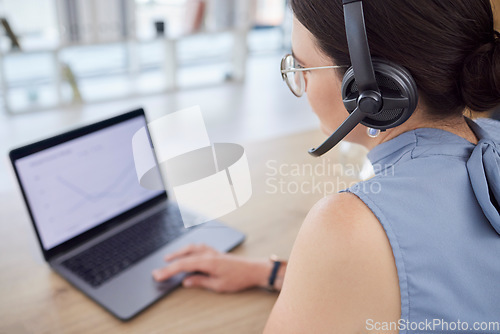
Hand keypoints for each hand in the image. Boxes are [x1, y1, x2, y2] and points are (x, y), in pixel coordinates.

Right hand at [152, 244, 271, 292]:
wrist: (253, 270)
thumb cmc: (238, 278)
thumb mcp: (218, 285)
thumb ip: (200, 281)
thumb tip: (186, 281)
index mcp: (208, 262)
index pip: (183, 265)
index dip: (169, 270)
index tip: (158, 275)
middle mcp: (208, 253)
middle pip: (184, 255)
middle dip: (169, 262)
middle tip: (158, 270)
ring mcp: (212, 251)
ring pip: (190, 248)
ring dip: (178, 252)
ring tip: (168, 259)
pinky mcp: (215, 251)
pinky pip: (198, 247)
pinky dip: (189, 249)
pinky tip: (186, 251)